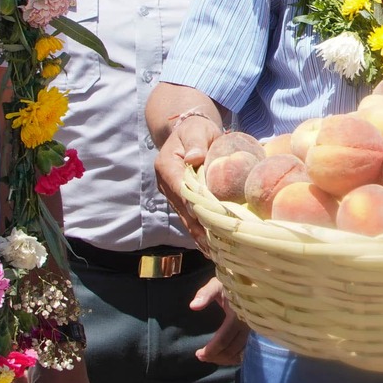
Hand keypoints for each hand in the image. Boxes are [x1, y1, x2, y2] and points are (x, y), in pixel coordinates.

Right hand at [155, 112, 218, 243]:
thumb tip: (194, 157)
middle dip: (199, 227)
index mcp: (167, 166)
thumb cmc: (196, 130)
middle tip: (215, 245)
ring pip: (186, 218)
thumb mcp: (197, 130)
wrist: (190, 133)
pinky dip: (200, 232)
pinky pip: (191, 218)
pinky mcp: (181, 200)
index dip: (193, 204)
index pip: (180, 188)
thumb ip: (196, 142)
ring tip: (214, 252)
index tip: (207, 220)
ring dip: (200, 235)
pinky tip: (211, 247)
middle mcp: (166, 183)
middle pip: (183, 209)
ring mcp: (173, 194)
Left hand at [190, 274, 249, 365]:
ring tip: (212, 358)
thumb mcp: (217, 284)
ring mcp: (254, 329)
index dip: (210, 350)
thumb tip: (193, 307)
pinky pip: (247, 348)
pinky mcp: (256, 331)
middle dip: (216, 357)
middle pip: (232, 349)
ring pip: (240, 352)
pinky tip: (227, 356)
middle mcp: (248, 325)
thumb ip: (205, 294)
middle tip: (201, 357)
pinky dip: (236, 356)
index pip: (223, 340)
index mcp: (238, 315)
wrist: (252, 278)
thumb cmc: (232, 281)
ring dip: (226, 359)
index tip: (198, 354)